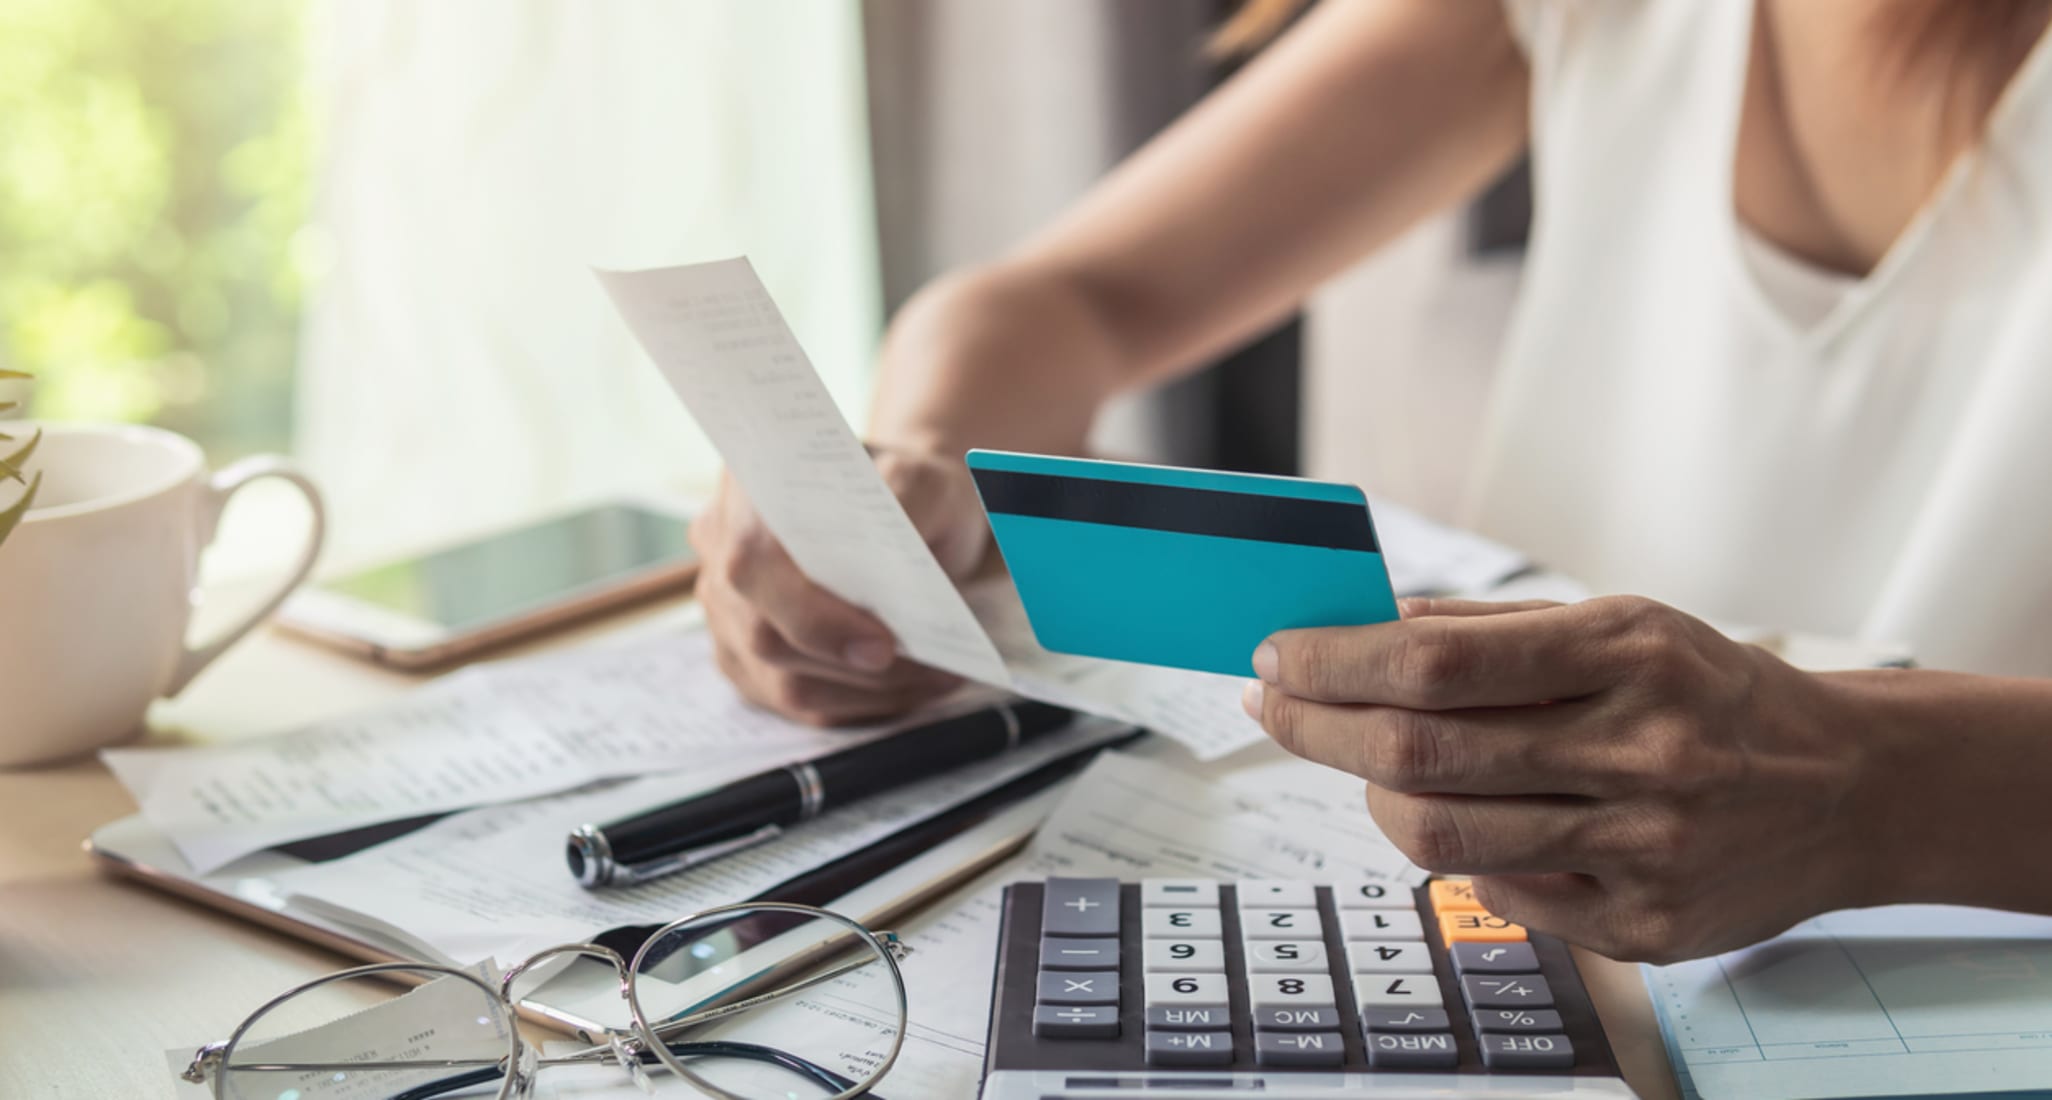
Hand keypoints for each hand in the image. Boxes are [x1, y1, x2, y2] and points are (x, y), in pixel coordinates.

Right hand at [690, 447, 986, 724]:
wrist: (908, 504)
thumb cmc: (911, 488)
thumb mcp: (924, 479)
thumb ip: (906, 505)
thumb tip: (893, 565)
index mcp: (752, 488)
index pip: (754, 564)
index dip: (811, 617)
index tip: (882, 646)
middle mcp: (722, 547)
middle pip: (762, 636)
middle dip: (852, 668)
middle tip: (933, 670)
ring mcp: (727, 606)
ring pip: (780, 679)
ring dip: (867, 693)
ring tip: (939, 680)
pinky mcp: (747, 654)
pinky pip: (795, 698)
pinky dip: (858, 703)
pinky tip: (912, 688)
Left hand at [1243, 596, 1887, 961]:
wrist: (1849, 789)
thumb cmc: (1712, 693)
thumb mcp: (1622, 624)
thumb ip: (1491, 630)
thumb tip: (1363, 627)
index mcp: (1629, 654)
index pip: (1437, 663)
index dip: (1336, 662)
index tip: (1279, 655)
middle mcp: (1641, 751)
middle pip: (1422, 752)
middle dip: (1318, 726)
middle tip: (1274, 704)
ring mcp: (1644, 850)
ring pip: (1443, 835)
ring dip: (1371, 793)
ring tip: (1362, 762)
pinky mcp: (1644, 928)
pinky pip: (1497, 891)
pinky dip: (1456, 849)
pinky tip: (1460, 814)